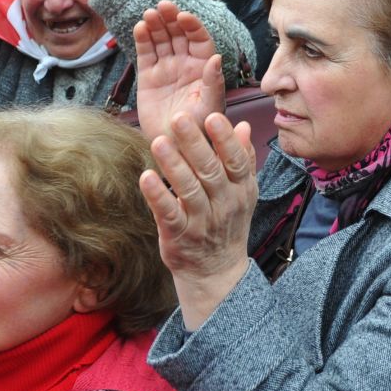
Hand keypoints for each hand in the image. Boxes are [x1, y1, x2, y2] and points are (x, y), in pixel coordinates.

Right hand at [134, 3, 226, 147]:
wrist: (174, 149)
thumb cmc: (199, 129)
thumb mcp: (209, 107)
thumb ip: (213, 83)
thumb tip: (216, 57)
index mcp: (204, 68)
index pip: (200, 40)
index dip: (192, 26)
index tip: (183, 16)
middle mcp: (186, 64)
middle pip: (179, 34)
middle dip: (172, 18)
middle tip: (163, 6)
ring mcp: (166, 68)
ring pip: (162, 40)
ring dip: (157, 25)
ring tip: (150, 14)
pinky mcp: (148, 76)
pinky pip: (146, 53)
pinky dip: (142, 39)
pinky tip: (140, 27)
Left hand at [139, 109, 256, 330]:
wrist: (216, 273)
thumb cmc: (227, 225)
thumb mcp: (244, 193)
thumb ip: (243, 159)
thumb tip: (243, 126)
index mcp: (240, 190)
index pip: (235, 161)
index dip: (224, 139)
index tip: (213, 116)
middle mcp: (224, 204)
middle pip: (210, 170)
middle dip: (194, 143)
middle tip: (179, 118)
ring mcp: (201, 221)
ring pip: (188, 189)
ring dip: (173, 164)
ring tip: (159, 141)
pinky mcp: (178, 236)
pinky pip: (168, 214)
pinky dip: (157, 196)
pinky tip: (146, 177)